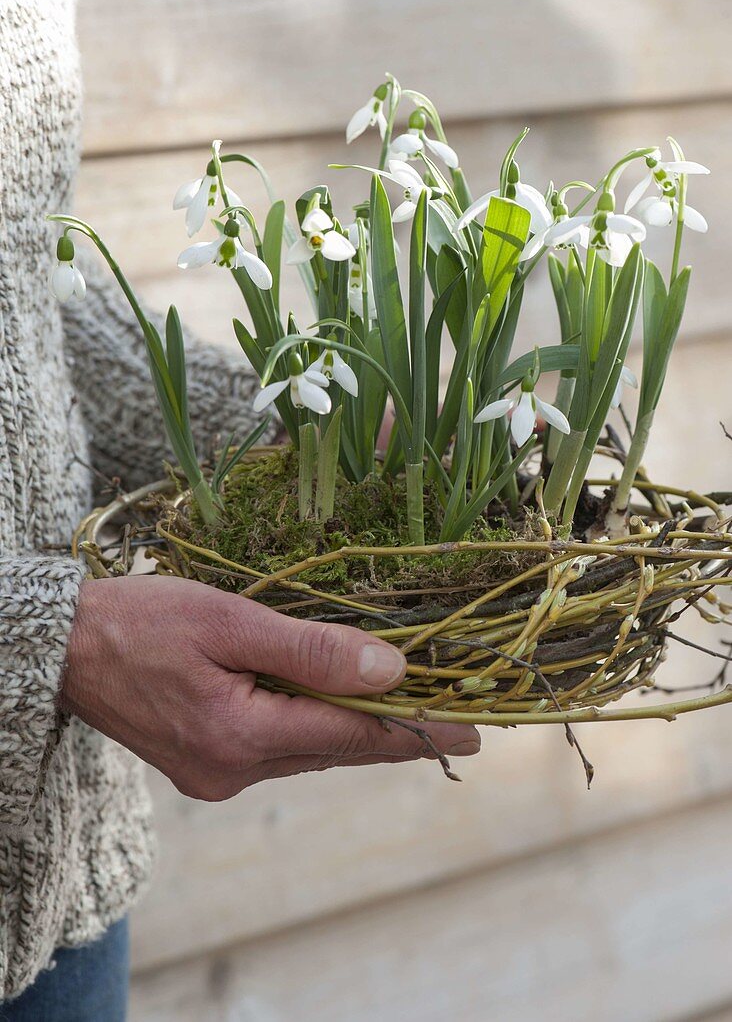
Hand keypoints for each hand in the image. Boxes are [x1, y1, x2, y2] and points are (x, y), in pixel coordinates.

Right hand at [63, 576, 479, 799]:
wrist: (61, 649)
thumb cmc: (140, 620)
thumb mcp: (229, 620)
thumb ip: (311, 650)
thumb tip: (391, 672)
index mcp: (240, 735)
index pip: (353, 734)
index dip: (418, 729)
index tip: (475, 732)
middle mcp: (233, 771)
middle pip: (337, 748)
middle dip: (397, 730)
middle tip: (461, 718)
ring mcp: (217, 775)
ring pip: (310, 750)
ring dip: (357, 728)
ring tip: (412, 708)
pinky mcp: (205, 767)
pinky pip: (281, 748)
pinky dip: (315, 727)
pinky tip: (337, 708)